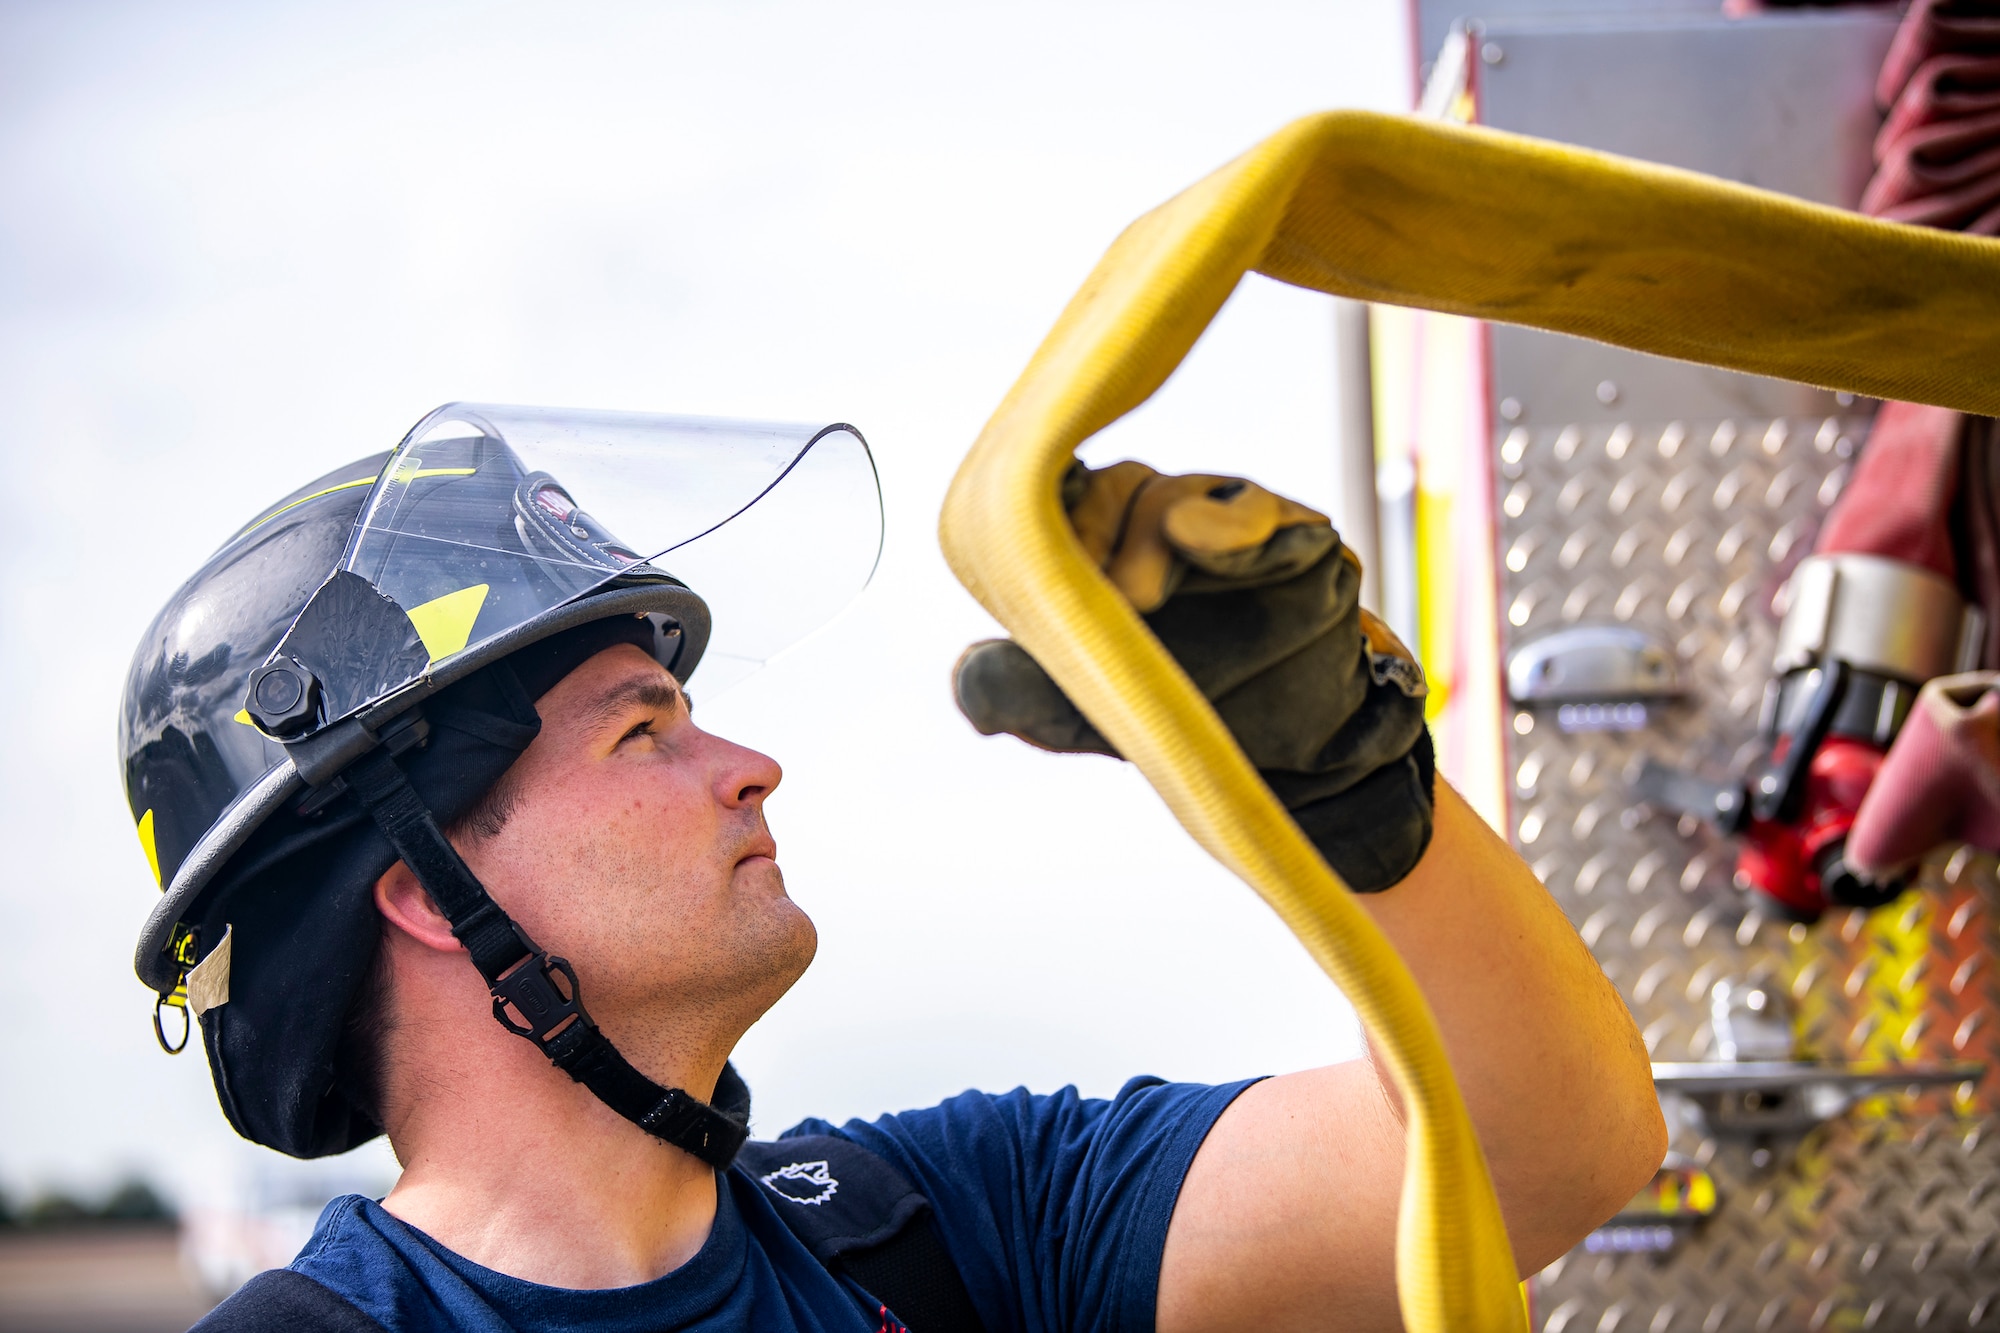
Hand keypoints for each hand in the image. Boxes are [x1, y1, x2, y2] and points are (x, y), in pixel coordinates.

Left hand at [953, 459, 1434, 891]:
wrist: (1292, 760)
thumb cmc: (1182, 720)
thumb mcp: (1087, 718)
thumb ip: (1025, 691)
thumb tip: (967, 677)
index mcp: (1100, 545)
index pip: (1057, 496)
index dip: (1039, 515)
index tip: (1029, 557)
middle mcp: (1158, 519)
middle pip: (1111, 486)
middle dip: (1090, 530)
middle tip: (1090, 592)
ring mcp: (1224, 519)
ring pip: (1172, 494)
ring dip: (1151, 535)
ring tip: (1138, 596)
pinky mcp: (1291, 534)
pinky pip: (1257, 509)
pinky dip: (1231, 521)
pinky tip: (1209, 537)